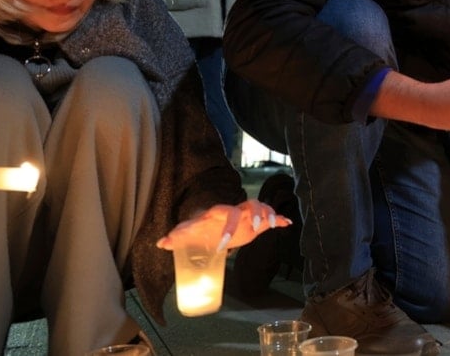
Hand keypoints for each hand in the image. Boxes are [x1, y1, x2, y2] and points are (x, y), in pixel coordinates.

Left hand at [156, 199, 291, 251]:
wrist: (219, 224)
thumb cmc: (205, 227)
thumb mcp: (193, 231)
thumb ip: (179, 236)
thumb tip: (161, 243)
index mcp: (222, 212)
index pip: (225, 212)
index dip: (226, 227)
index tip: (223, 245)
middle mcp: (237, 210)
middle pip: (250, 204)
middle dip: (255, 212)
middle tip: (256, 226)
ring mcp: (249, 214)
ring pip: (263, 206)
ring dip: (268, 214)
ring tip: (272, 224)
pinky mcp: (258, 221)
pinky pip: (272, 216)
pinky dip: (280, 219)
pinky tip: (287, 224)